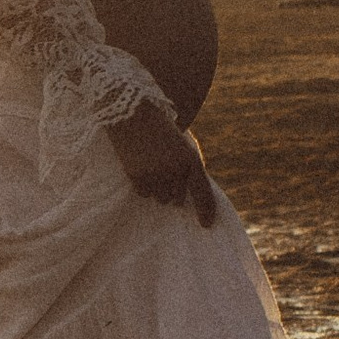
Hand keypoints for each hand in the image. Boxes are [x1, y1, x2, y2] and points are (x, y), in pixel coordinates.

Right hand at [111, 101, 216, 225]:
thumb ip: (189, 169)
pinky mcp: (138, 176)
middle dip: (173, 191)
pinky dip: (144, 185)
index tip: (206, 225)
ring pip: (160, 198)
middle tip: (164, 172)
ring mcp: (156, 174)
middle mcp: (176, 170)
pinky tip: (141, 167)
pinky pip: (144, 194)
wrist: (133, 113)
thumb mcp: (182, 146)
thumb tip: (187, 197)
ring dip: (158, 189)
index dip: (205, 211)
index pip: (202, 193)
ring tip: (152, 166)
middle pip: (178, 199)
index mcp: (191, 159)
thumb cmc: (160, 130)